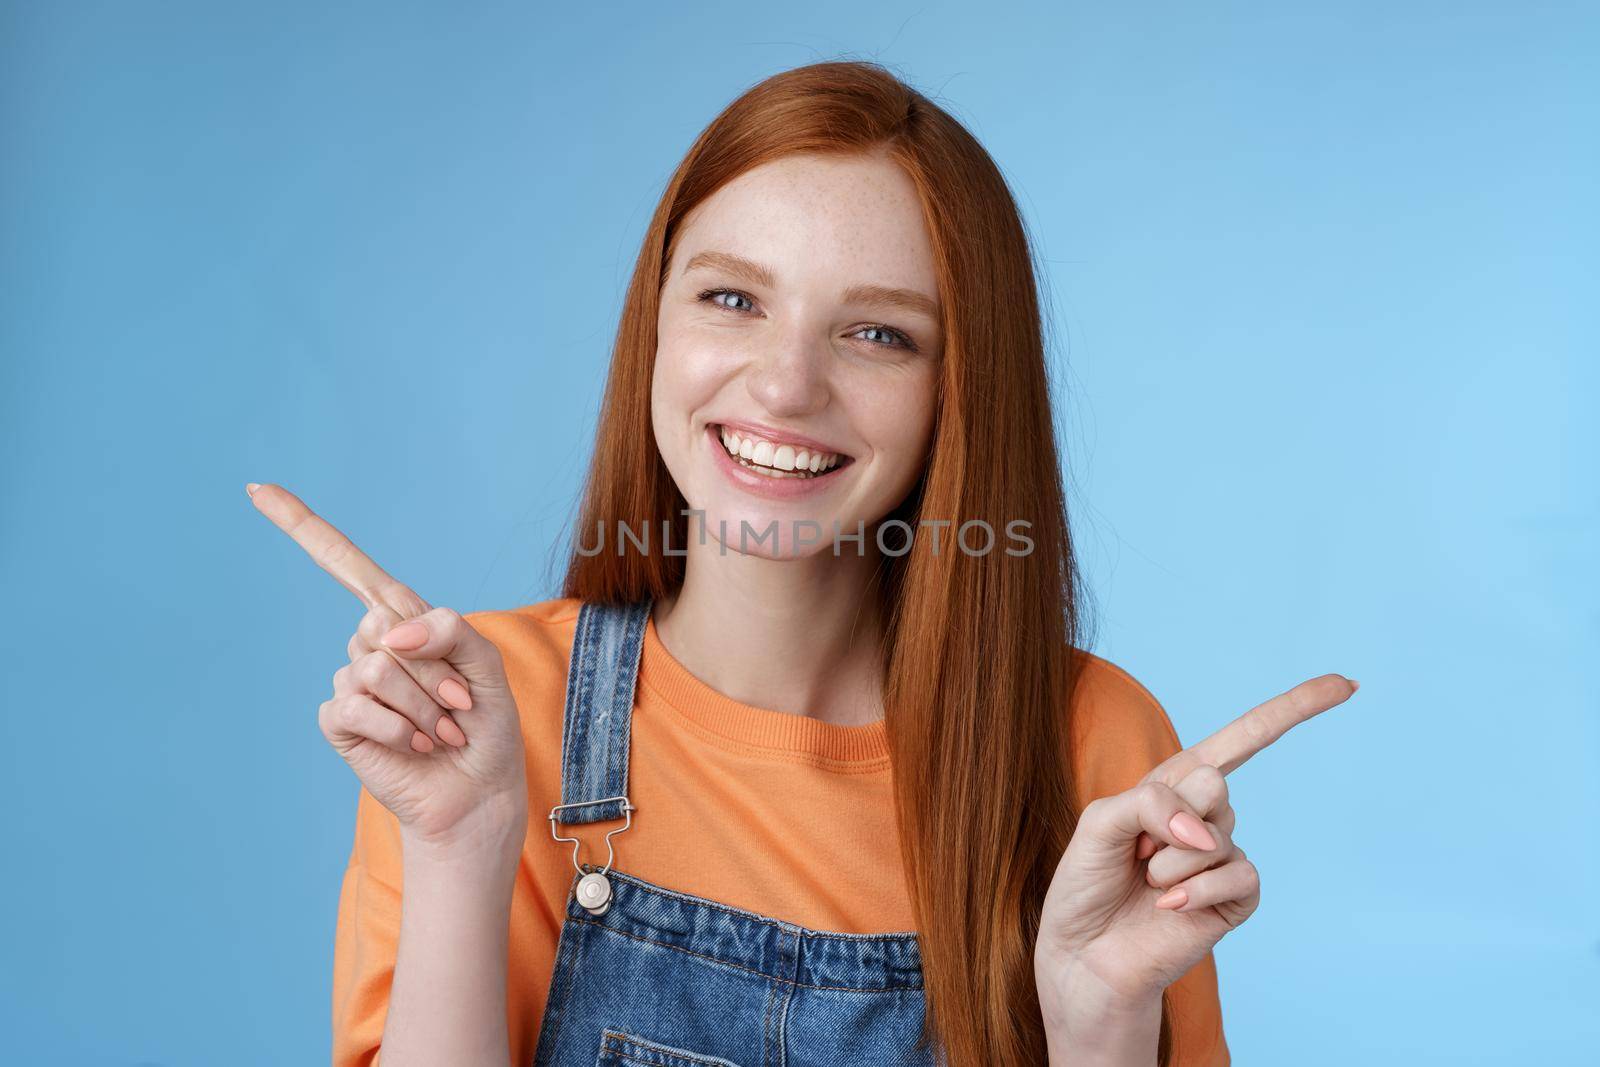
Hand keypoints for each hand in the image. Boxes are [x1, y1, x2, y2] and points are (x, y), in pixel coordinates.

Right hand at [248, 483, 528, 850]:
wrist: (478, 788)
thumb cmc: (484, 723)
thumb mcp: (483, 661)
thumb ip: (445, 628)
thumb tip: (385, 632)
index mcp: (404, 619)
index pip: (346, 564)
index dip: (302, 526)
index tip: (257, 489)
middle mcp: (371, 644)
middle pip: (385, 625)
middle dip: (435, 671)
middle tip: (460, 706)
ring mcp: (351, 682)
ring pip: (377, 667)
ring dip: (423, 706)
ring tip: (442, 730)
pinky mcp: (340, 722)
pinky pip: (358, 706)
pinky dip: (399, 729)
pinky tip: (415, 746)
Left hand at [1034, 674, 1358, 1032]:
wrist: (1085, 953)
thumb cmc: (1087, 882)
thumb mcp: (1101, 821)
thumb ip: (1151, 802)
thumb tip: (1210, 830)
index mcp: (1177, 783)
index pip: (1244, 737)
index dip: (1294, 708)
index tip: (1347, 683)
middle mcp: (1207, 814)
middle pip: (1214, 784)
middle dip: (1163, 819)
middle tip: (1136, 851)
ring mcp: (1225, 856)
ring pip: (1216, 836)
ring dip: (1167, 863)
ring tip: (1146, 883)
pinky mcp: (1236, 899)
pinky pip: (1236, 876)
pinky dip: (1194, 891)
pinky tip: (1167, 907)